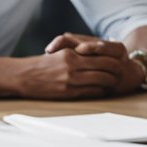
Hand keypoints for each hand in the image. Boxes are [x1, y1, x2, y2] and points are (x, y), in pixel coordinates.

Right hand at [12, 37, 138, 98]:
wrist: (25, 76)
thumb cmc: (43, 64)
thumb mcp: (60, 53)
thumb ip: (77, 53)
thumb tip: (95, 54)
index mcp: (71, 54)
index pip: (99, 55)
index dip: (112, 59)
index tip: (119, 61)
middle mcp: (73, 66)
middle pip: (104, 68)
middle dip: (115, 71)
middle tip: (121, 73)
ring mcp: (71, 81)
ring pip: (100, 81)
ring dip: (109, 82)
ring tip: (114, 83)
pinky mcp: (68, 93)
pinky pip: (91, 92)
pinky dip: (100, 91)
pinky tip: (103, 90)